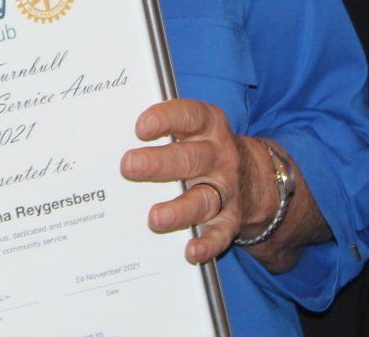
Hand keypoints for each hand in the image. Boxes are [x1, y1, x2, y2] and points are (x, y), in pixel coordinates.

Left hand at [120, 98, 292, 266]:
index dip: (166, 119)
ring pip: (202, 200)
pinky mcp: (230, 220)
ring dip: (179, 210)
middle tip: (129, 165)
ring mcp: (226, 190)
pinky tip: (190, 251)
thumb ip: (164, 129)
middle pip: (190, 159)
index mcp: (209, 127)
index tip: (141, 127)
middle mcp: (219, 157)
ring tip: (154, 218)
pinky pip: (219, 234)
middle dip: (159, 163)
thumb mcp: (194, 130)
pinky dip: (206, 244)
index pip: (190, 117)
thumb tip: (113, 134)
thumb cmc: (205, 149)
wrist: (256, 178)